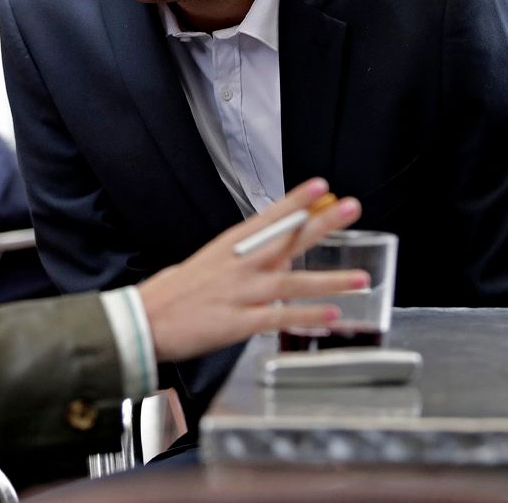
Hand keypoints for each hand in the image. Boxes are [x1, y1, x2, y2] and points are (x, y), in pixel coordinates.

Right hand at [137, 178, 364, 361]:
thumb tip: (276, 255)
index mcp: (230, 247)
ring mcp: (240, 293)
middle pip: (287, 240)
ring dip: (330, 280)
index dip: (296, 200)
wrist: (145, 321)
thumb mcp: (209, 263)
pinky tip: (332, 315)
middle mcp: (239, 266)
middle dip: (322, 224)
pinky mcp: (238, 322)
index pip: (268, 217)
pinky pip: (280, 318)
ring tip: (362, 278)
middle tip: (351, 208)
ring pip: (292, 283)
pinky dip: (307, 316)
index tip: (321, 185)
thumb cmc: (176, 293)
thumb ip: (244, 259)